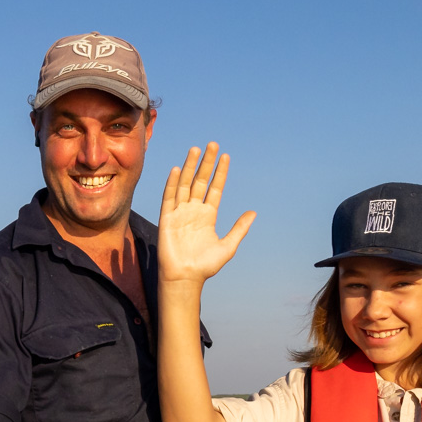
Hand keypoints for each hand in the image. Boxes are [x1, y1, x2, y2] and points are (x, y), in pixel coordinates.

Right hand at [157, 143, 255, 284]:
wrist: (185, 277)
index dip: (220, 172)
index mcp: (208, 215)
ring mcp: (179, 213)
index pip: (215, 188)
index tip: (225, 156)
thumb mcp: (228, 246)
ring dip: (191, 167)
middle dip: (206, 163)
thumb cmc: (205, 266)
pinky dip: (173, 183)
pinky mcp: (167, 218)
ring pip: (185, 184)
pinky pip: (169, 197)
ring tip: (196, 149)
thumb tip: (253, 213)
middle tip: (212, 144)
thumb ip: (239, 228)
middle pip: (200, 181)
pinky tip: (179, 169)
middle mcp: (193, 211)